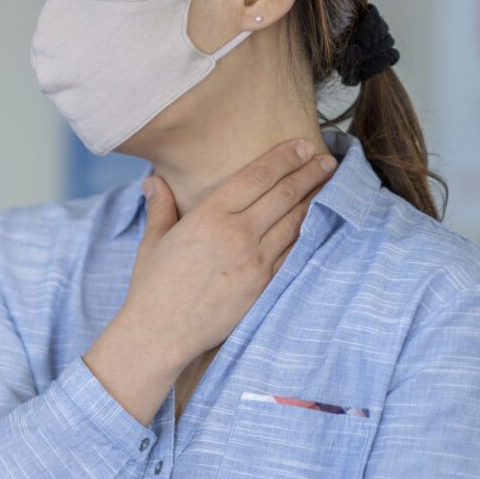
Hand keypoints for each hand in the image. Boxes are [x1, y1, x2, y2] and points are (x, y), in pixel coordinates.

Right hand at [86, 139, 335, 424]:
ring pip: (295, 223)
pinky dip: (307, 235)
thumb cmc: (151, 287)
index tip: (302, 146)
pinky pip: (293, 254)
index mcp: (208, 217)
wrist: (161, 332)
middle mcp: (236, 235)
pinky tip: (317, 224)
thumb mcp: (152, 241)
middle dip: (309, 174)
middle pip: (284, 196)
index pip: (255, 177)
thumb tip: (154, 179)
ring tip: (328, 186)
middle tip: (327, 160)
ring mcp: (254, 262)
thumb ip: (161, 207)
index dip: (283, 159)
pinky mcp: (264, 286)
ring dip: (314, 201)